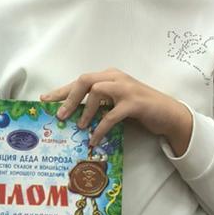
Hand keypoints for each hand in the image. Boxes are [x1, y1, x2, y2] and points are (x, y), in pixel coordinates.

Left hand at [40, 69, 192, 155]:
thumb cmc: (139, 110)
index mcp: (109, 76)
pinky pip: (111, 114)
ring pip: (97, 91)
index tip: (45, 100)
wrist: (168, 114)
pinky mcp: (134, 103)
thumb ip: (99, 104)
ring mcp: (126, 89)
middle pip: (85, 80)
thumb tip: (73, 116)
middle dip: (69, 97)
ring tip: (78, 126)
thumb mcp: (116, 103)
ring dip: (85, 110)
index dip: (62, 90)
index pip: (81, 80)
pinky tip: (95, 139)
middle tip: (60, 116)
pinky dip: (100, 128)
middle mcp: (116, 78)